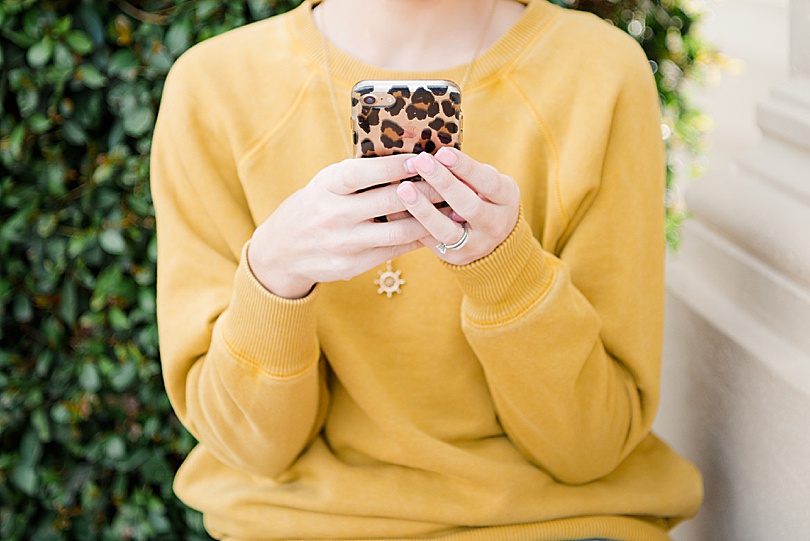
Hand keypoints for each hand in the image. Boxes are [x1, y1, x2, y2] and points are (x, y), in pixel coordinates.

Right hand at [247, 155, 441, 297]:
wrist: (281, 251)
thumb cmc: (314, 206)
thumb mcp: (326, 183)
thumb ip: (358, 174)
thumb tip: (407, 157)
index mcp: (327, 186)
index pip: (365, 171)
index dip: (397, 165)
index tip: (424, 157)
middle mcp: (333, 214)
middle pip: (390, 200)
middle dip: (426, 190)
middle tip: (451, 182)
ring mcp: (343, 242)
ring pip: (399, 230)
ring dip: (429, 219)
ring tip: (452, 208)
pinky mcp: (351, 265)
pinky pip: (394, 251)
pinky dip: (417, 239)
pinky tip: (434, 230)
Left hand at [396, 147, 519, 265]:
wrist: (495, 241)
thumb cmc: (486, 198)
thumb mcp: (487, 183)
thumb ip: (467, 173)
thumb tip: (433, 155)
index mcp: (507, 199)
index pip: (488, 182)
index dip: (465, 167)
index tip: (442, 152)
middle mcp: (494, 225)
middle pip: (468, 206)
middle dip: (443, 183)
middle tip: (421, 162)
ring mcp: (475, 245)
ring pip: (447, 231)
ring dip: (423, 210)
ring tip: (403, 189)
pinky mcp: (454, 257)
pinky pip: (429, 241)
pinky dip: (411, 224)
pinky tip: (393, 209)